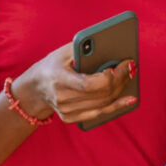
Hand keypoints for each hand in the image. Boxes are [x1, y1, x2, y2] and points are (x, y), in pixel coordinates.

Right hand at [14, 42, 136, 124]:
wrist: (34, 89)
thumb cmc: (51, 66)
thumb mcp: (61, 53)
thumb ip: (82, 49)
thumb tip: (111, 47)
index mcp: (58, 79)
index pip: (88, 84)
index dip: (110, 77)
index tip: (123, 64)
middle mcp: (62, 98)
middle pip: (100, 94)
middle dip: (120, 79)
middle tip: (131, 67)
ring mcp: (66, 111)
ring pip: (103, 104)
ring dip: (121, 90)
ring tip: (131, 76)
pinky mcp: (70, 118)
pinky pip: (99, 113)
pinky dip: (116, 106)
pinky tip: (130, 100)